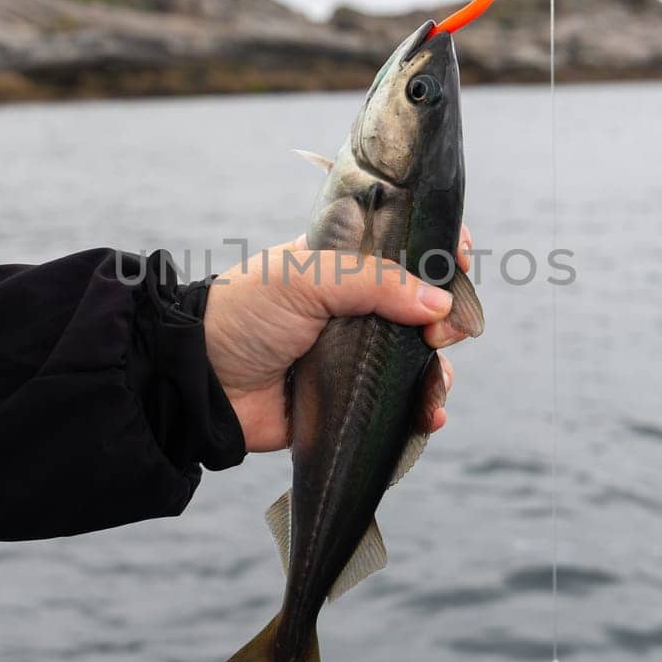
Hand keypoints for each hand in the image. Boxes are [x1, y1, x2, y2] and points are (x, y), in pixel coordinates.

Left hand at [204, 226, 475, 453]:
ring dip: (440, 373)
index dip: (442, 250)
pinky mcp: (354, 400)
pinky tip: (428, 415)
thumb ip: (375, 283)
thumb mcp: (306, 278)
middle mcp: (359, 306)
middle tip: (442, 333)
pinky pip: (402, 404)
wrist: (200, 383)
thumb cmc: (243, 314)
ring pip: (423, 360)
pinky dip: (424, 411)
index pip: (409, 246)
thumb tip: (440, 303)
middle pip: (429, 307)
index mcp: (347, 262)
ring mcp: (359, 354)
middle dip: (450, 319)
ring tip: (434, 385)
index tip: (461, 262)